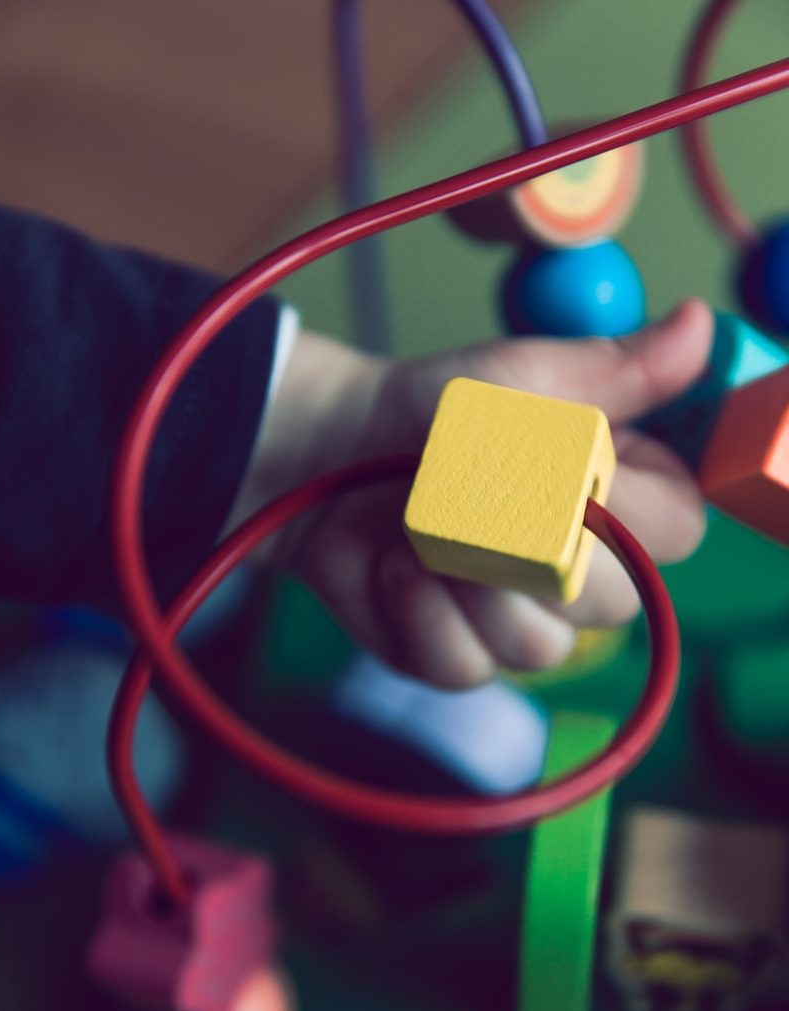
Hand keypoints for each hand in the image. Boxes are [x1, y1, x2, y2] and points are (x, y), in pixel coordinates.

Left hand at [228, 299, 712, 687]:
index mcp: (615, 497)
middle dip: (533, 547)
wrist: (329, 454)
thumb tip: (697, 328)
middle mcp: (578, 571)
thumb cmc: (428, 411)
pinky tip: (394, 566)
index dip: (628, 507)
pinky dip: (418, 611)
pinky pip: (463, 666)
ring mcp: (517, 621)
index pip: (675, 531)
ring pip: (538, 647)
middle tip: (477, 494)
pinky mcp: (455, 656)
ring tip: (423, 527)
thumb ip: (611, 371)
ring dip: (468, 579)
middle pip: (613, 603)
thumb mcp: (518, 378)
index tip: (571, 466)